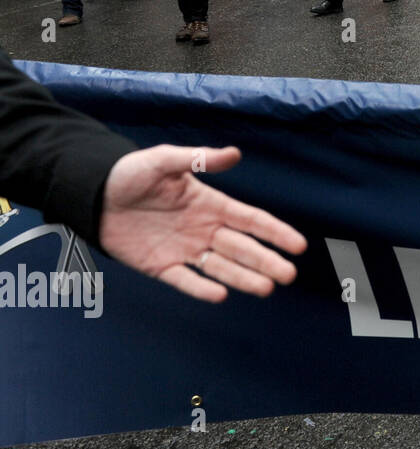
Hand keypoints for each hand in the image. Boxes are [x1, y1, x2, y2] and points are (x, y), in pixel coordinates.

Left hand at [99, 145, 306, 302]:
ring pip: (221, 268)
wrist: (92, 195)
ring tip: (266, 288)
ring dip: (244, 278)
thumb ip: (198, 158)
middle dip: (267, 261)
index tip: (298, 245)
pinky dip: (201, 288)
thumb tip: (235, 154)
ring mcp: (185, 250)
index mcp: (211, 205)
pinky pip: (185, 280)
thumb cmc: (130, 174)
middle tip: (288, 275)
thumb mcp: (163, 160)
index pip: (251, 221)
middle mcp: (204, 230)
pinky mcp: (161, 266)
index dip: (275, 232)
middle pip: (243, 249)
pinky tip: (220, 295)